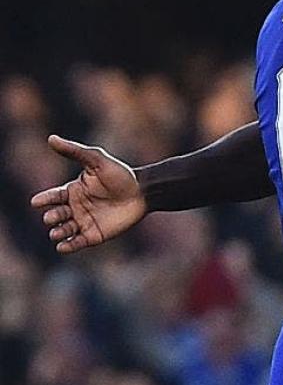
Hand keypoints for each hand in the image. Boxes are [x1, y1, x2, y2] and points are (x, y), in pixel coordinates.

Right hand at [29, 135, 146, 252]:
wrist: (144, 192)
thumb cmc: (121, 175)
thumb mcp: (97, 161)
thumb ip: (75, 151)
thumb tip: (51, 138)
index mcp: (73, 191)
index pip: (52, 197)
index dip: (43, 200)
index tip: (37, 202)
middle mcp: (75, 208)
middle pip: (55, 215)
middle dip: (52, 217)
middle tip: (53, 216)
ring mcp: (83, 222)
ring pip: (63, 230)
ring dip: (57, 232)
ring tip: (57, 232)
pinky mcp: (93, 235)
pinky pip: (76, 243)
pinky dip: (67, 246)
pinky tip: (63, 246)